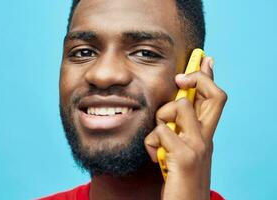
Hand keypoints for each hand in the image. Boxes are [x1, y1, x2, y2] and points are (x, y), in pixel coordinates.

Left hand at [144, 57, 226, 199]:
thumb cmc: (180, 177)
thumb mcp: (182, 149)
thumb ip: (180, 130)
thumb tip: (171, 109)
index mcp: (205, 135)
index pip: (215, 99)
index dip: (209, 77)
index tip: (205, 60)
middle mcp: (207, 138)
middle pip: (215, 95)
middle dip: (198, 79)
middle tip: (181, 79)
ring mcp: (199, 147)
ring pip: (179, 107)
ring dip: (162, 119)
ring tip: (159, 140)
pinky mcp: (186, 157)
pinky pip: (161, 132)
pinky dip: (151, 143)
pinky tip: (154, 158)